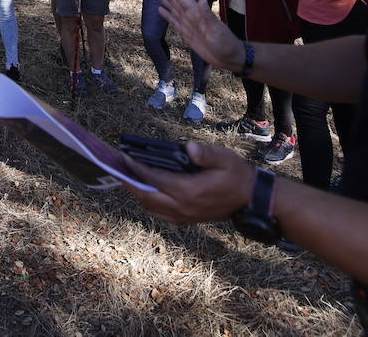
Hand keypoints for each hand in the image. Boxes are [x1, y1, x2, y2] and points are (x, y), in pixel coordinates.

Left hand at [125, 142, 255, 224]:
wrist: (251, 199)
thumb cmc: (237, 175)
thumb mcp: (225, 158)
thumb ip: (206, 153)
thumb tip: (188, 147)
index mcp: (189, 191)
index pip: (154, 179)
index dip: (137, 168)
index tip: (124, 157)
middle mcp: (183, 207)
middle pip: (147, 196)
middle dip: (130, 183)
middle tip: (117, 169)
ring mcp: (184, 216)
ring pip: (151, 208)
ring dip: (138, 194)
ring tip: (127, 178)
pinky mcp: (187, 220)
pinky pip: (160, 214)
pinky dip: (149, 204)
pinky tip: (146, 192)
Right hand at [148, 0, 245, 71]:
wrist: (229, 58)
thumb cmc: (226, 44)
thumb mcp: (217, 30)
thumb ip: (208, 16)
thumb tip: (201, 0)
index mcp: (197, 14)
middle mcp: (192, 16)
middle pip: (175, 0)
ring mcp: (189, 24)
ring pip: (173, 9)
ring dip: (164, 0)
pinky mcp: (187, 34)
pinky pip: (174, 21)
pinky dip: (167, 15)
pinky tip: (160, 10)